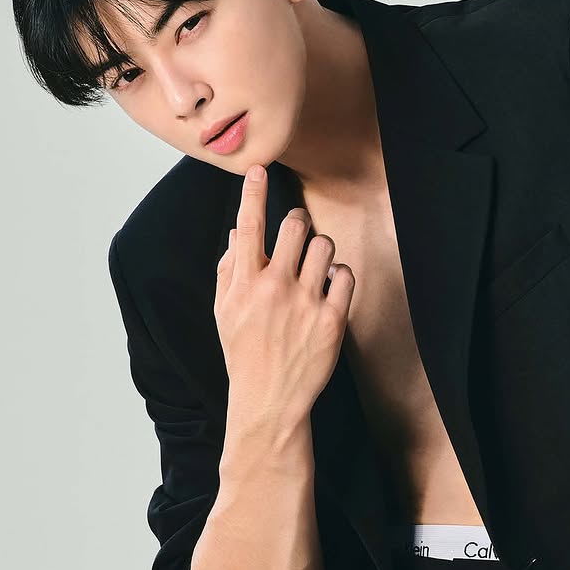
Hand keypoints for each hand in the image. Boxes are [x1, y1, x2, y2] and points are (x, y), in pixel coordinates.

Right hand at [214, 164, 355, 426]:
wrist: (269, 399)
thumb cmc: (244, 352)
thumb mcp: (224, 311)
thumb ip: (230, 269)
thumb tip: (239, 232)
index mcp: (244, 283)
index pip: (249, 226)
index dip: (253, 193)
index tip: (258, 170)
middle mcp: (274, 287)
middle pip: (295, 226)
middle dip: (298, 224)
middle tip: (298, 234)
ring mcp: (305, 303)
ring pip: (324, 246)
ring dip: (320, 251)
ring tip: (314, 269)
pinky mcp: (332, 319)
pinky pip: (345, 274)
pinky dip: (339, 277)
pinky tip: (329, 290)